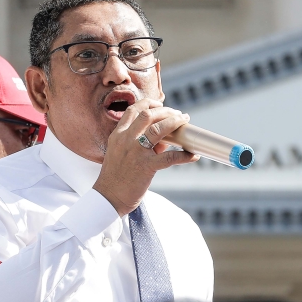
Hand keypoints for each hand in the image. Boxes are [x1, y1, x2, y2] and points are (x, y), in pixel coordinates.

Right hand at [93, 98, 197, 215]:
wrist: (108, 197)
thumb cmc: (116, 177)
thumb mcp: (122, 154)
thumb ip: (141, 143)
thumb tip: (165, 140)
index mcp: (118, 135)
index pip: (133, 110)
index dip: (149, 103)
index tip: (161, 104)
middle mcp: (126, 139)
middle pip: (148, 114)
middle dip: (166, 111)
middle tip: (179, 115)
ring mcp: (135, 152)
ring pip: (158, 129)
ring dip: (175, 123)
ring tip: (185, 122)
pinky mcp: (146, 167)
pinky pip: (169, 157)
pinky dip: (184, 155)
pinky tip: (193, 155)